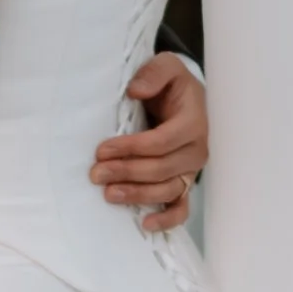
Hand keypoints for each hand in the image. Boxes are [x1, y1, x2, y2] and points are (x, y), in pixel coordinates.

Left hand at [93, 52, 206, 232]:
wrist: (185, 99)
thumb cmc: (172, 85)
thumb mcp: (165, 66)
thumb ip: (153, 73)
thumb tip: (135, 91)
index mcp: (193, 122)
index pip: (162, 142)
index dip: (131, 148)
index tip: (102, 150)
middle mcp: (197, 149)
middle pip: (161, 169)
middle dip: (126, 172)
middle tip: (95, 173)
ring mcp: (191, 170)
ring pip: (167, 190)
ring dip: (138, 195)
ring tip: (109, 194)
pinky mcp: (185, 183)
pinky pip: (181, 207)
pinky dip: (166, 219)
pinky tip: (145, 224)